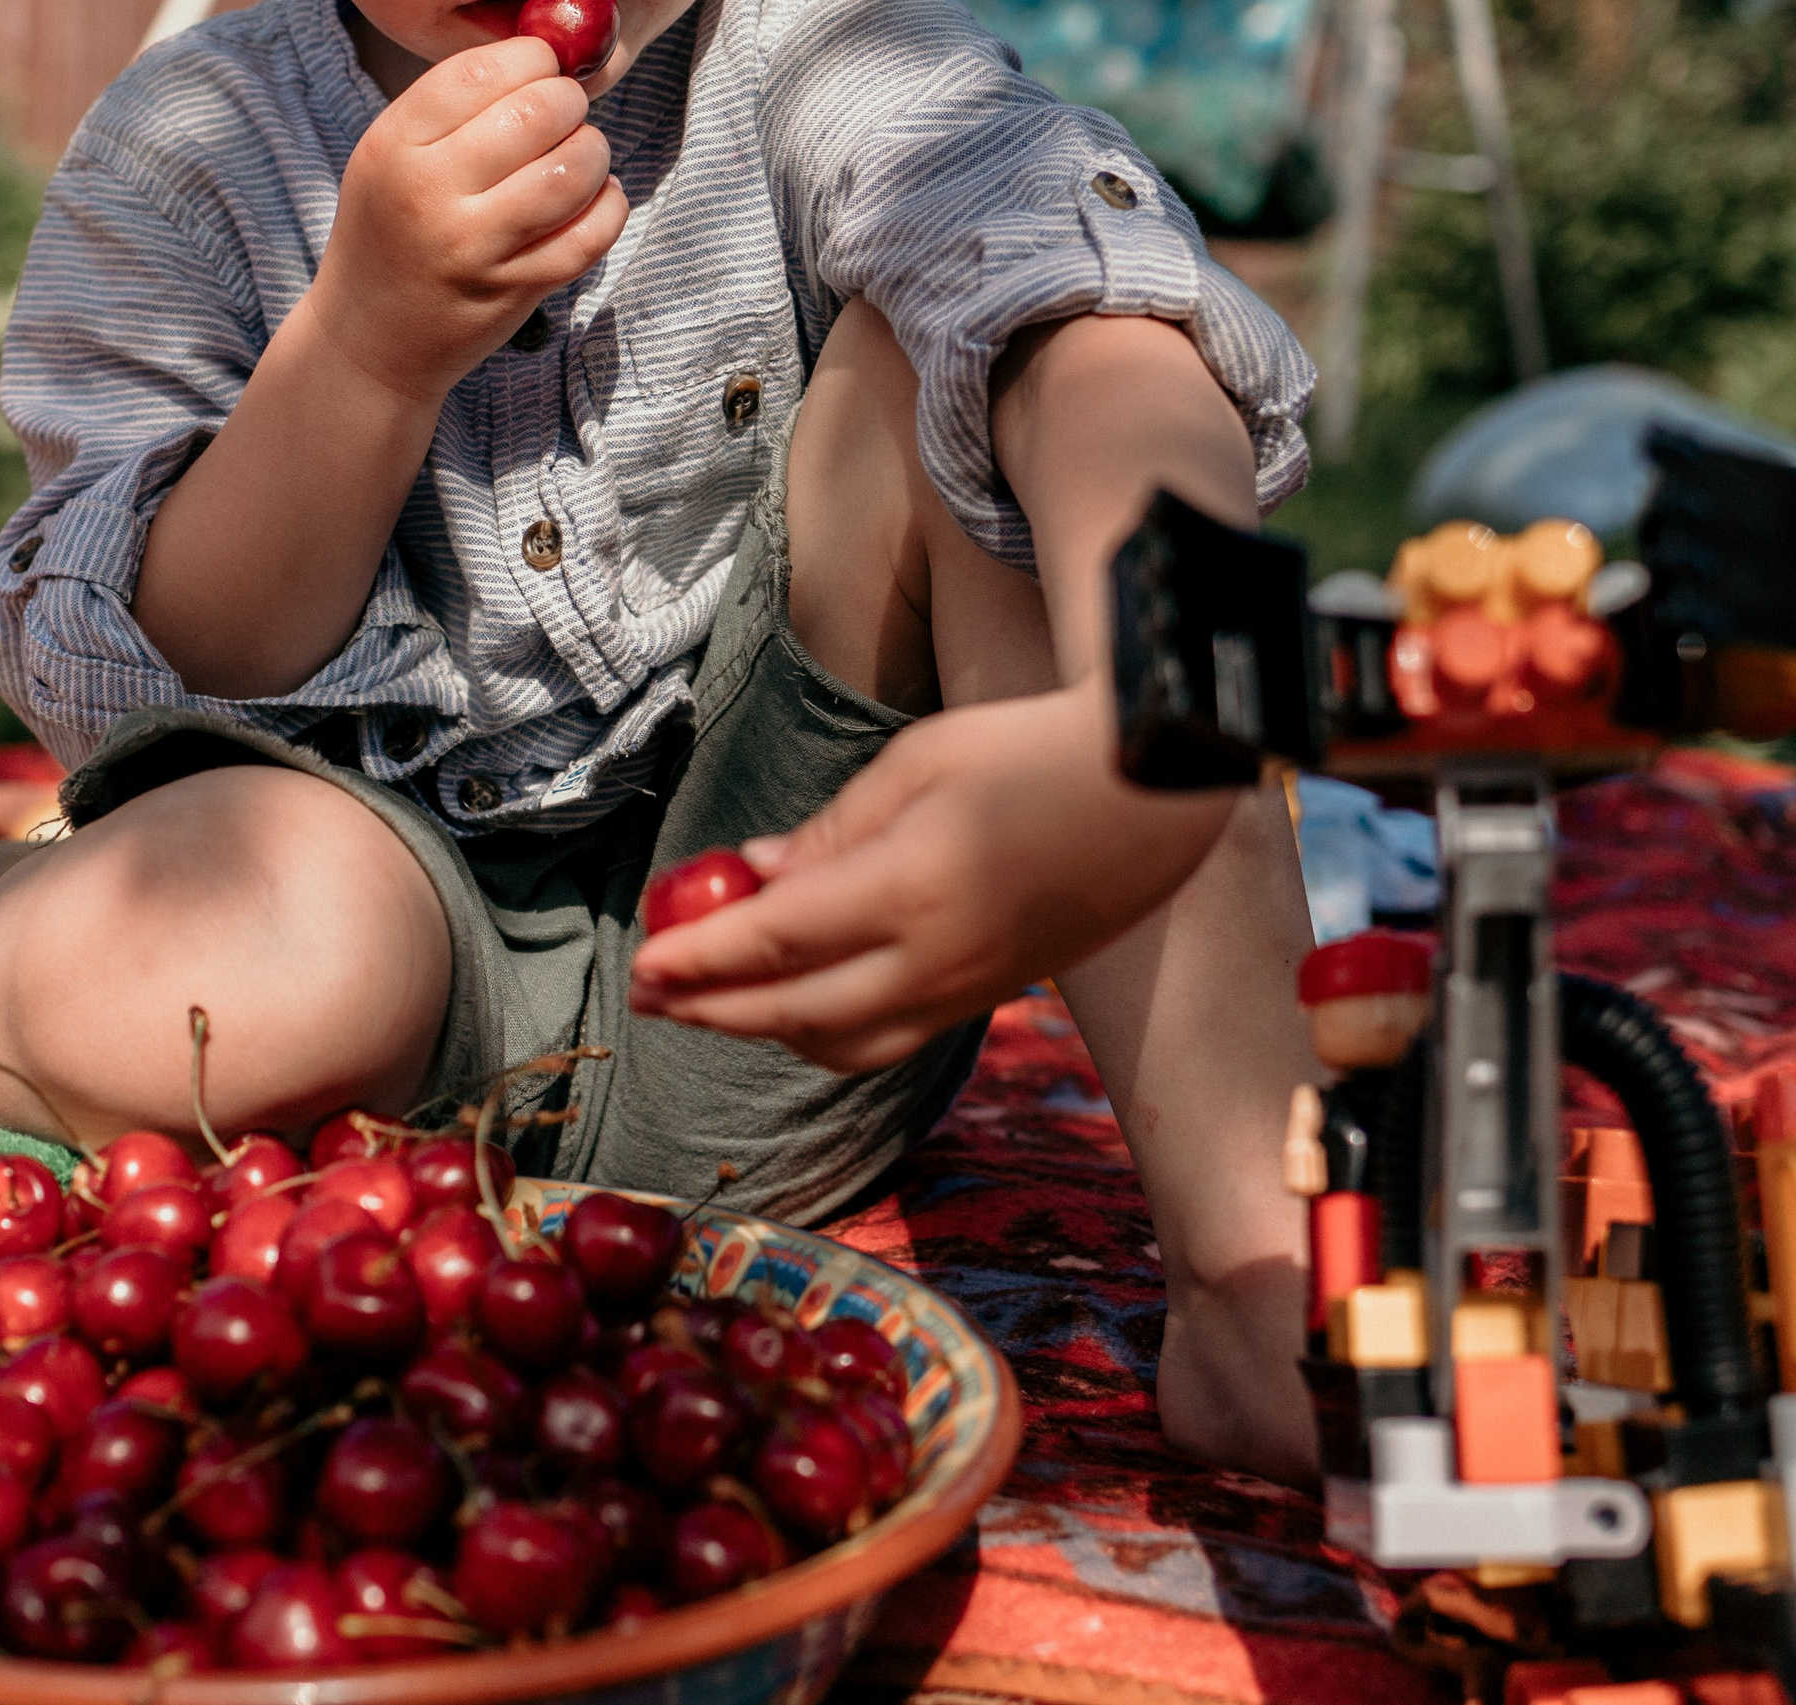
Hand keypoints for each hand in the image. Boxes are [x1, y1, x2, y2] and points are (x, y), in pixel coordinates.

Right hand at [308, 35, 626, 407]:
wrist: (368, 338)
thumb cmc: (390, 229)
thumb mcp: (389, 155)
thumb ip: (453, 106)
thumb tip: (548, 51)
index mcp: (393, 146)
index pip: (480, 71)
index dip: (530, 57)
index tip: (541, 67)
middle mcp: (429, 193)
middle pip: (538, 112)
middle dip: (569, 102)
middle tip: (565, 113)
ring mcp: (475, 246)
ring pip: (573, 170)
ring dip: (593, 152)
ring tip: (579, 156)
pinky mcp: (515, 288)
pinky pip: (591, 232)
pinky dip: (607, 204)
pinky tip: (593, 198)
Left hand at [625, 683, 1234, 1070]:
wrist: (1155, 790)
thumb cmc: (1029, 752)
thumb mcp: (917, 763)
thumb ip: (831, 831)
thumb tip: (756, 876)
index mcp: (909, 891)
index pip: (774, 942)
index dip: (698, 958)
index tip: (640, 961)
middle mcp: (937, 961)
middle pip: (796, 1012)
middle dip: (711, 1009)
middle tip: (646, 996)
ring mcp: (970, 990)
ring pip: (842, 1044)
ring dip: (765, 1031)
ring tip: (706, 1004)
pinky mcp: (994, 996)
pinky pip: (890, 1039)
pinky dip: (825, 1033)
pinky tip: (793, 1005)